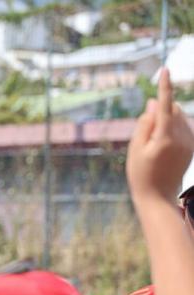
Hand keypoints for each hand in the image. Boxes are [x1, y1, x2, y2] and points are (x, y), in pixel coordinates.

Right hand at [127, 68, 193, 201]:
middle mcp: (182, 137)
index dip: (165, 86)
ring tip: (153, 146)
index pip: (166, 104)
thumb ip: (145, 123)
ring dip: (166, 121)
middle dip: (160, 112)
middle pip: (172, 110)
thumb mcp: (135, 148)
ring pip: (179, 118)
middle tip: (145, 137)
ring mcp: (189, 142)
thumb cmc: (140, 173)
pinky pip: (184, 127)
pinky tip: (162, 146)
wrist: (158, 197)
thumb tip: (154, 103)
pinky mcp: (191, 147)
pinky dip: (172, 128)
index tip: (165, 69)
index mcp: (166, 137)